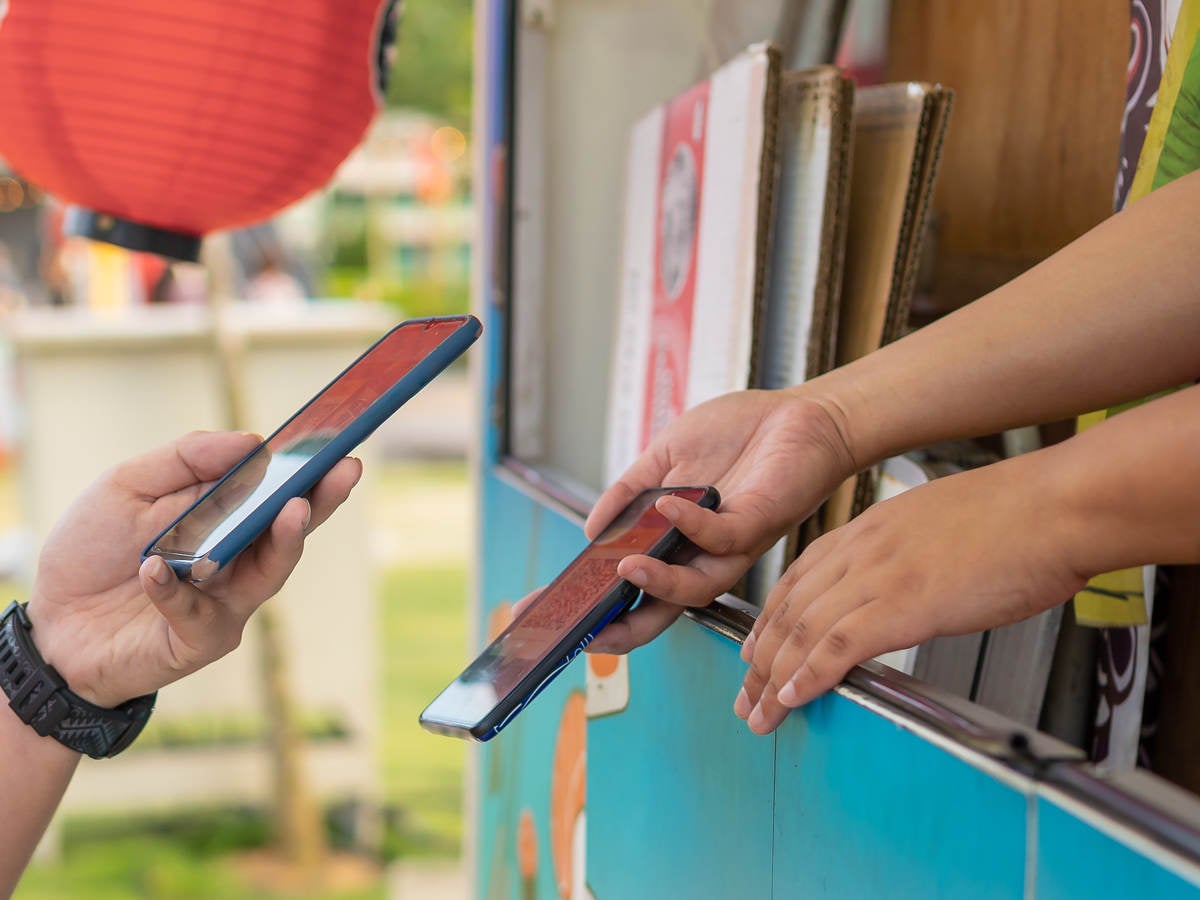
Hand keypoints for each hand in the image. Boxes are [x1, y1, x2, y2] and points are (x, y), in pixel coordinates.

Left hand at [24, 431, 362, 707]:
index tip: (336, 440)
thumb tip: (251, 442)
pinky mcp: (199, 641)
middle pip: (293, 530)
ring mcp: (227, 603)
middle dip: (322, 498)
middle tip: (343, 469)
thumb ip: (185, 460)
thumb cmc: (93, 552)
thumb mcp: (126, 487)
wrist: (48, 626)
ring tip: (291, 508)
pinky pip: (198, 613)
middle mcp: (240, 561)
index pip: (279, 490)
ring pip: (269, 573)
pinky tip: (151, 570)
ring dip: (282, 540)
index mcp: (229, 519)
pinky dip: (173, 590)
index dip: (311, 467)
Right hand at [586, 389, 854, 653]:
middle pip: (661, 609)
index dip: (597, 606)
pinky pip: (721, 539)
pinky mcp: (757, 523)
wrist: (800, 412)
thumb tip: (589, 532)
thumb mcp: (665, 455)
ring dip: (657, 584)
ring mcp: (732, 545)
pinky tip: (667, 505)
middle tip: (584, 630)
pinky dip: (690, 525)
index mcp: (679, 542)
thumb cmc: (738, 433)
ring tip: (624, 569)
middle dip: (620, 627)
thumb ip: (628, 492)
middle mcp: (704, 555)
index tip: (550, 610)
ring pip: (695, 589)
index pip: (636, 589)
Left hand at [735, 454, 1086, 733]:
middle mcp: (864, 548)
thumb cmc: (1021, 517)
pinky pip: (837, 645)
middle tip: (745, 692)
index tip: (754, 645)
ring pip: (804, 630)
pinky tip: (792, 698)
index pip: (802, 576)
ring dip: (774, 677)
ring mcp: (879, 575)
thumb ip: (913, 553)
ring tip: (758, 712)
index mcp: (873, 528)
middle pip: (791, 607)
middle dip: (761, 655)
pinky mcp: (902, 604)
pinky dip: (810, 675)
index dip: (772, 616)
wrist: (1057, 507)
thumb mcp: (946, 525)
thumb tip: (913, 585)